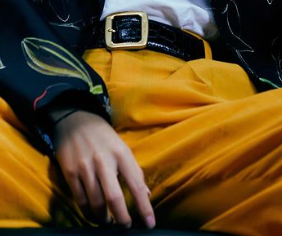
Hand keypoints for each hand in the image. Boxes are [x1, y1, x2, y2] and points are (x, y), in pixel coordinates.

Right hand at [53, 110, 154, 229]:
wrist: (74, 119)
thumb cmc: (103, 135)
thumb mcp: (122, 147)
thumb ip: (133, 170)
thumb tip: (146, 194)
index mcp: (121, 153)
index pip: (136, 184)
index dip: (144, 206)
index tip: (150, 224)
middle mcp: (104, 160)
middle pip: (114, 197)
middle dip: (122, 218)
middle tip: (125, 227)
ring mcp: (85, 167)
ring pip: (96, 203)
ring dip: (104, 218)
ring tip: (109, 222)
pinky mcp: (70, 172)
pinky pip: (80, 200)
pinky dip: (88, 213)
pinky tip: (93, 215)